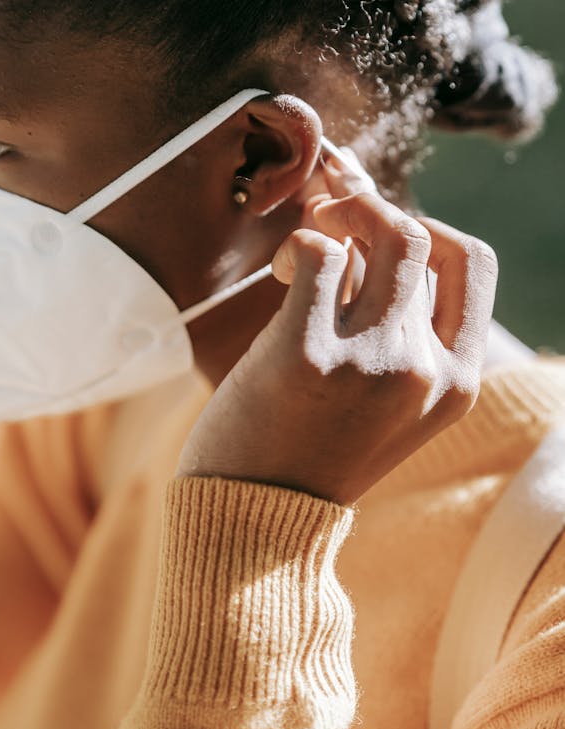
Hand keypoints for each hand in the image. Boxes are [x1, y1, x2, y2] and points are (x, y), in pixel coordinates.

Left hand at [178, 157, 497, 504]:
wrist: (254, 521)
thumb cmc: (308, 445)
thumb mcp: (382, 398)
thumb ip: (394, 323)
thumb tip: (371, 212)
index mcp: (455, 383)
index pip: (474, 263)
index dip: (427, 221)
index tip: (380, 221)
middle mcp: (425, 371)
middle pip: (417, 239)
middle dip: (366, 207)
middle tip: (327, 213)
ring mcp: (373, 361)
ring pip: (383, 234)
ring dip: (338, 214)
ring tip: (303, 246)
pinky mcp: (309, 354)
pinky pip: (319, 252)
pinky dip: (298, 244)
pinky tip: (282, 273)